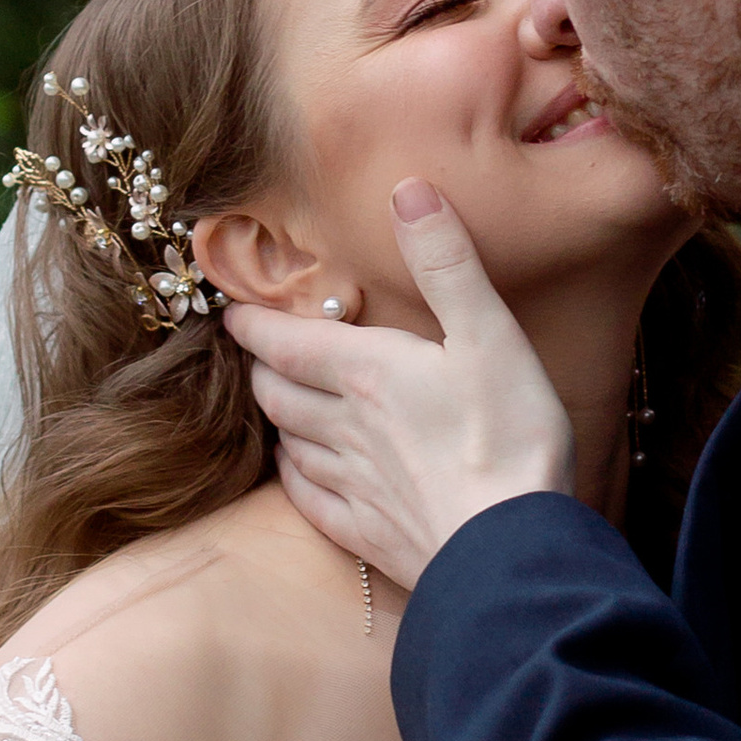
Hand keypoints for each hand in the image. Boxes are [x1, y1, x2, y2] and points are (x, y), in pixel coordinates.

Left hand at [225, 182, 573, 585]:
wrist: (511, 551)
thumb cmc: (510, 437)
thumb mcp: (491, 334)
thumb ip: (446, 263)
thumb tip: (408, 189)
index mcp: (367, 373)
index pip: (286, 341)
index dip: (253, 323)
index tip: (230, 311)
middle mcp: (344, 427)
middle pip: (276, 392)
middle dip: (261, 367)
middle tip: (258, 352)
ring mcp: (351, 484)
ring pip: (289, 442)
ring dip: (278, 417)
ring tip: (279, 402)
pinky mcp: (365, 532)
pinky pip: (307, 498)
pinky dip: (295, 475)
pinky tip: (301, 471)